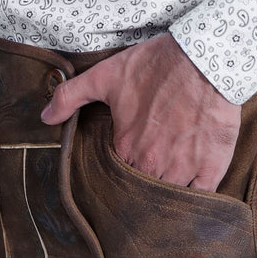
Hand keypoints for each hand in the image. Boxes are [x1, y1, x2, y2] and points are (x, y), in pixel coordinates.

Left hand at [41, 32, 240, 190]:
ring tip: (166, 186)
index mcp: (125, 148)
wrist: (204, 58)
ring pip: (169, 197)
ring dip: (166, 195)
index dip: (119, 173)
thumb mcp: (106, 75)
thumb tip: (45, 118)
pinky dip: (197, 200)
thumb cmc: (156, 65)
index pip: (115, 176)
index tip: (124, 166)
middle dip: (141, 187)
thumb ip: (70, 96)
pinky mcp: (211, 166)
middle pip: (142, 190)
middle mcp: (152, 164)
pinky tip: (192, 195)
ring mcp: (183, 168)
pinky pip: (202, 197)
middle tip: (145, 177)